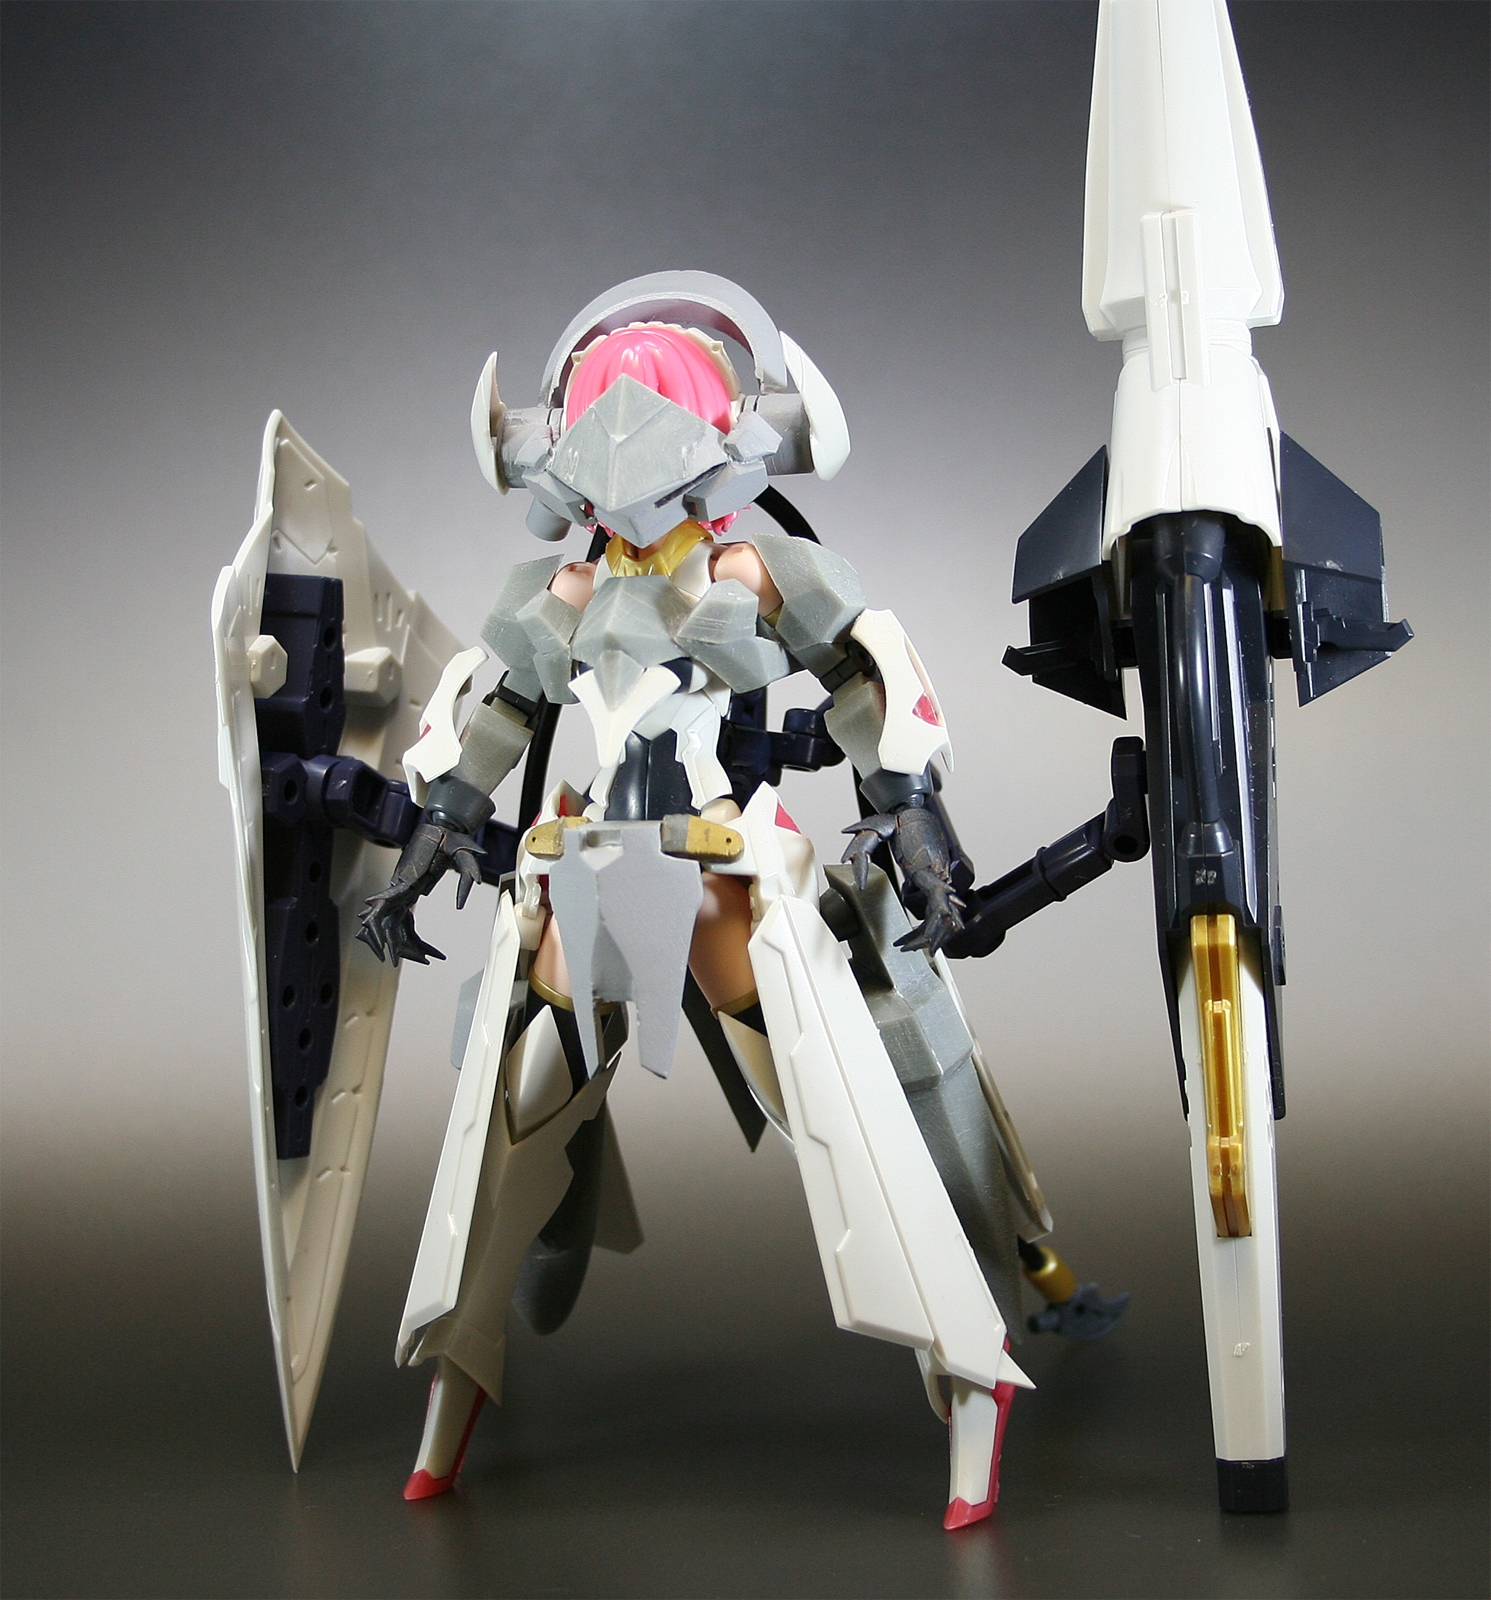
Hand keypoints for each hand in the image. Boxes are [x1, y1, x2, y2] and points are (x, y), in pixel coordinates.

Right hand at [357, 819, 483, 964]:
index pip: (386, 906)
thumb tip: (460, 905)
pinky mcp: (407, 894)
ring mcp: (402, 891)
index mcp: (407, 877)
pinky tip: (426, 950)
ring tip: (429, 958)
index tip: (384, 945)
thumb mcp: (464, 854)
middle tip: (410, 960)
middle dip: (395, 945)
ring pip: (395, 925)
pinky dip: (412, 937)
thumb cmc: (450, 838)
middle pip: (387, 922)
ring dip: (407, 945)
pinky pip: (404, 920)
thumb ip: (466, 877)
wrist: (442, 826)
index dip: (381, 927)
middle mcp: (400, 886)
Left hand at [841, 804, 964, 954]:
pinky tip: (928, 933)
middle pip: (946, 914)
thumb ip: (861, 857)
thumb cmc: (894, 821)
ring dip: (937, 932)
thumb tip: (858, 883)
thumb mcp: (870, 834)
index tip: (916, 941)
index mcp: (924, 865)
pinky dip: (938, 921)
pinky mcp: (938, 878)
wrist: (911, 809)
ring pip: (949, 912)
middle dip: (933, 936)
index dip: (930, 925)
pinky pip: (943, 904)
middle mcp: (937, 873)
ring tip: (917, 947)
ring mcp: (940, 876)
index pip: (936, 901)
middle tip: (912, 950)